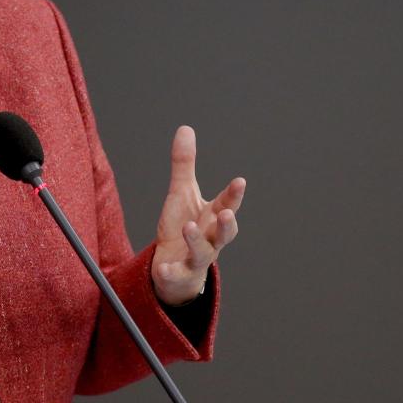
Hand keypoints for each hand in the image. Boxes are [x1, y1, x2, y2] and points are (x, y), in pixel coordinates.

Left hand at [151, 126, 245, 305]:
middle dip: (227, 224)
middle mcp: (210, 238)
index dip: (233, 195)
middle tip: (226, 213)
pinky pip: (176, 274)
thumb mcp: (182, 193)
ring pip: (202, 253)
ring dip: (197, 241)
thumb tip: (185, 128)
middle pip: (224, 233)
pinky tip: (163, 268)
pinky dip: (170, 272)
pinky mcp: (179, 273)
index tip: (239, 181)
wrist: (176, 267)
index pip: (225, 204)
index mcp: (212, 217)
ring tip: (189, 228)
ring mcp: (196, 258)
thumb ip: (185, 164)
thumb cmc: (183, 225)